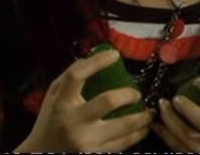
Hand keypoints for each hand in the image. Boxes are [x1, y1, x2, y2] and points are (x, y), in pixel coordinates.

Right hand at [15, 49, 153, 152]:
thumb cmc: (50, 121)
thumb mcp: (53, 96)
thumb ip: (70, 77)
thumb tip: (94, 57)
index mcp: (61, 103)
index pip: (76, 76)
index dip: (97, 62)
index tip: (114, 55)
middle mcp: (73, 121)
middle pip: (109, 101)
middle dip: (130, 94)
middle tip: (137, 94)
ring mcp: (85, 141)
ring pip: (124, 125)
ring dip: (143, 118)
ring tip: (149, 113)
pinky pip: (123, 144)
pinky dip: (137, 135)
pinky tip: (142, 129)